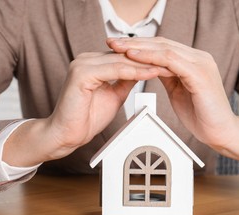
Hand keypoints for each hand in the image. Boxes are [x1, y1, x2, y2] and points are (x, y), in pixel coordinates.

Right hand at [3, 52, 167, 165]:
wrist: (66, 134)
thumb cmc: (86, 118)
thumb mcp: (113, 96)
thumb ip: (125, 82)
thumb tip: (141, 72)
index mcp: (93, 63)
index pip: (125, 57)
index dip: (147, 60)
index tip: (168, 65)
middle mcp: (86, 59)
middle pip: (125, 55)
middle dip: (150, 60)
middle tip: (173, 62)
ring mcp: (83, 64)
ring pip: (122, 60)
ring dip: (146, 64)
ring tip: (166, 67)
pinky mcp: (82, 74)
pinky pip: (114, 70)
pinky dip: (134, 72)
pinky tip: (150, 73)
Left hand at [107, 37, 238, 171]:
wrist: (221, 132)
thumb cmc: (201, 115)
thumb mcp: (179, 91)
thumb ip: (168, 77)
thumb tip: (149, 69)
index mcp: (192, 61)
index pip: (162, 47)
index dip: (139, 45)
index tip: (117, 47)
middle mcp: (198, 58)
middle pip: (161, 43)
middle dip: (133, 42)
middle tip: (111, 42)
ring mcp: (200, 63)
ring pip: (164, 49)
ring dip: (138, 47)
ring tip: (117, 48)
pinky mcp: (200, 74)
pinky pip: (170, 61)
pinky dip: (150, 58)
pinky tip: (133, 57)